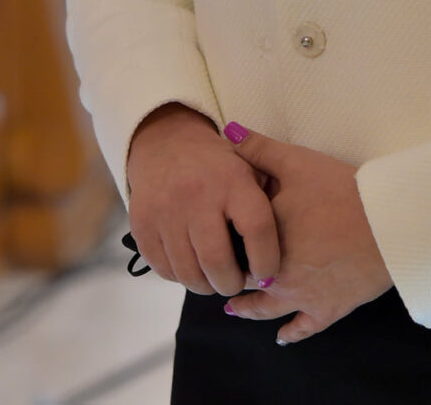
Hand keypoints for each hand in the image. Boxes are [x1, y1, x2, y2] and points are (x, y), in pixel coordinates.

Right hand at [126, 104, 280, 296]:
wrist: (167, 144)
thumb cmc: (218, 166)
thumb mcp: (249, 167)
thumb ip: (270, 200)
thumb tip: (289, 250)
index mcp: (232, 180)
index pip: (257, 229)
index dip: (267, 261)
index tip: (268, 275)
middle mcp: (197, 195)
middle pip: (217, 262)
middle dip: (231, 282)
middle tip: (236, 281)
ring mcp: (166, 211)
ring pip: (189, 273)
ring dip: (206, 285)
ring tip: (214, 277)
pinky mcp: (142, 226)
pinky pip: (164, 270)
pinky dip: (181, 276)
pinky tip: (191, 264)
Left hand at [221, 123, 393, 344]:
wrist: (386, 223)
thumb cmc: (340, 190)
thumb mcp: (297, 161)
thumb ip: (259, 149)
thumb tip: (228, 132)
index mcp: (265, 238)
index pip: (233, 243)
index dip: (223, 240)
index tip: (213, 236)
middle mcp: (277, 273)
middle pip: (246, 277)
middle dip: (233, 274)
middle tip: (219, 273)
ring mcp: (302, 296)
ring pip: (266, 308)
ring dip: (248, 309)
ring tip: (233, 308)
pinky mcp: (328, 310)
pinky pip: (303, 328)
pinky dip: (290, 334)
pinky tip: (281, 337)